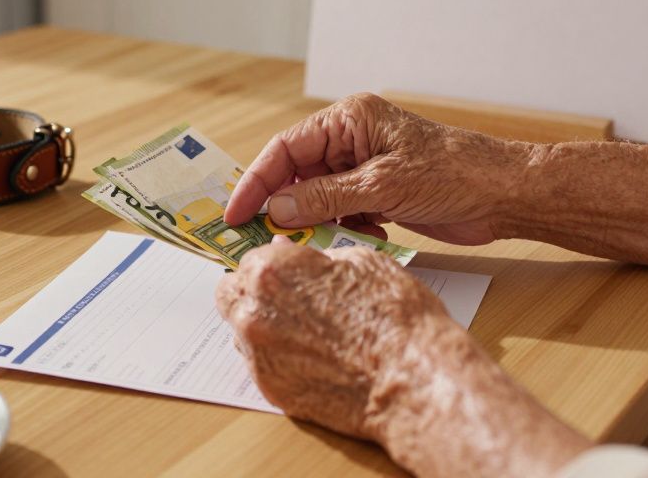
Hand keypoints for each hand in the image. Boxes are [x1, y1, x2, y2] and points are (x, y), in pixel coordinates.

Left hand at [215, 241, 590, 476]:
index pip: (249, 259)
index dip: (271, 263)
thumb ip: (313, 259)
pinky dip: (282, 358)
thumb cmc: (396, 316)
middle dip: (255, 292)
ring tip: (309, 329)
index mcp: (271, 272)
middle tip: (288, 296)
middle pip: (233, 295)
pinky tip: (316, 357)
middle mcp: (255, 313)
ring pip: (245, 332)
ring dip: (267, 324)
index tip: (284, 269)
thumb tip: (289, 255)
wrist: (414, 379)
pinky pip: (264, 366)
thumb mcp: (361, 262)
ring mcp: (260, 357)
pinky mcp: (273, 393)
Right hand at [224, 93, 533, 245]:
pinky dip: (342, 229)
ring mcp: (365, 167)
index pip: (286, 149)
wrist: (505, 194)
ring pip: (318, 198)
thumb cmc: (454, 174)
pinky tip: (356, 240)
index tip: (235, 214)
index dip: (256, 182)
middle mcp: (352, 139)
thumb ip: (324, 197)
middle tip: (260, 240)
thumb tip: (275, 209)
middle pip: (297, 174)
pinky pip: (342, 212)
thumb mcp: (382, 187)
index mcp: (349, 120)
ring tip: (313, 245)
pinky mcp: (379, 192)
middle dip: (283, 207)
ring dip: (315, 223)